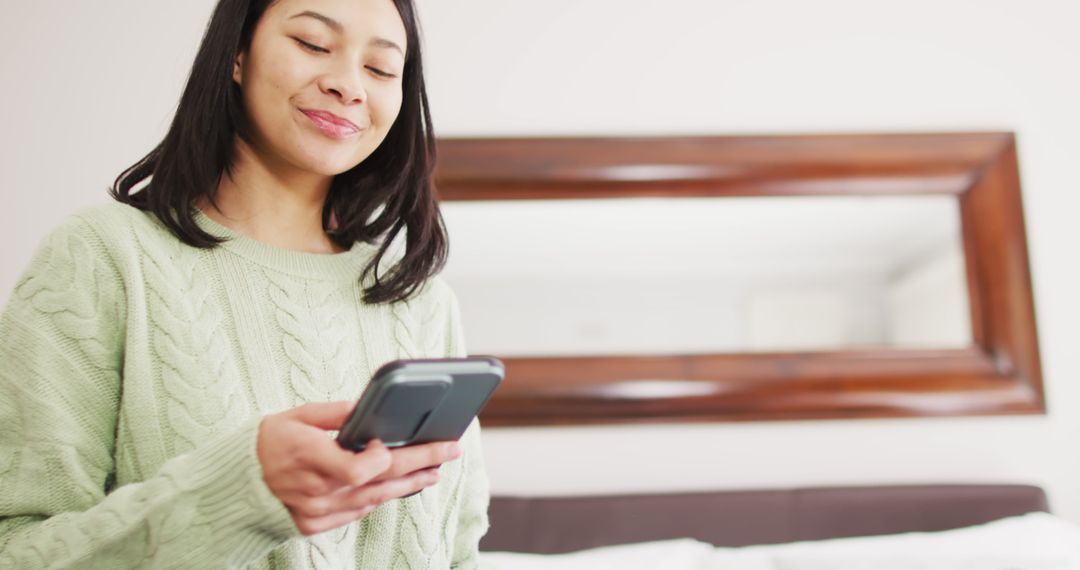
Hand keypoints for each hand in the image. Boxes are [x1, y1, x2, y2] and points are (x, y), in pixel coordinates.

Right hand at [256, 401, 461, 534]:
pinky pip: (358, 511)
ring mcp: (318, 512)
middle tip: (449, 450)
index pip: (359, 468)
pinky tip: (400, 487)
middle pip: (380, 481)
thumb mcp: (295, 416)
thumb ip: (332, 413)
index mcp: (309, 458)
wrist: (235, 484)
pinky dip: (381, 497)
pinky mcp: (317, 525)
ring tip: (434, 471)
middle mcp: (317, 490)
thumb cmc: (267, 443)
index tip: (393, 442)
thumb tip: (365, 407)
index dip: (382, 457)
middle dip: (422, 463)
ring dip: (409, 484)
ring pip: (376, 499)